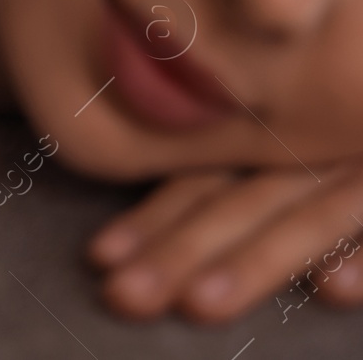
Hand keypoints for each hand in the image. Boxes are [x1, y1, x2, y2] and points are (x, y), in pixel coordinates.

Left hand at [90, 163, 362, 322]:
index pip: (208, 177)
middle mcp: (321, 147)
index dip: (154, 217)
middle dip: (182, 251)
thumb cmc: (340, 133)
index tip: (101, 258)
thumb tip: (145, 235)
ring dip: (258, 260)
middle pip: (244, 200)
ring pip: (310, 214)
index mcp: (281, 137)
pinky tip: (334, 291)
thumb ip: (237, 173)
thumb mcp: (287, 147)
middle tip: (126, 297)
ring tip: (201, 306)